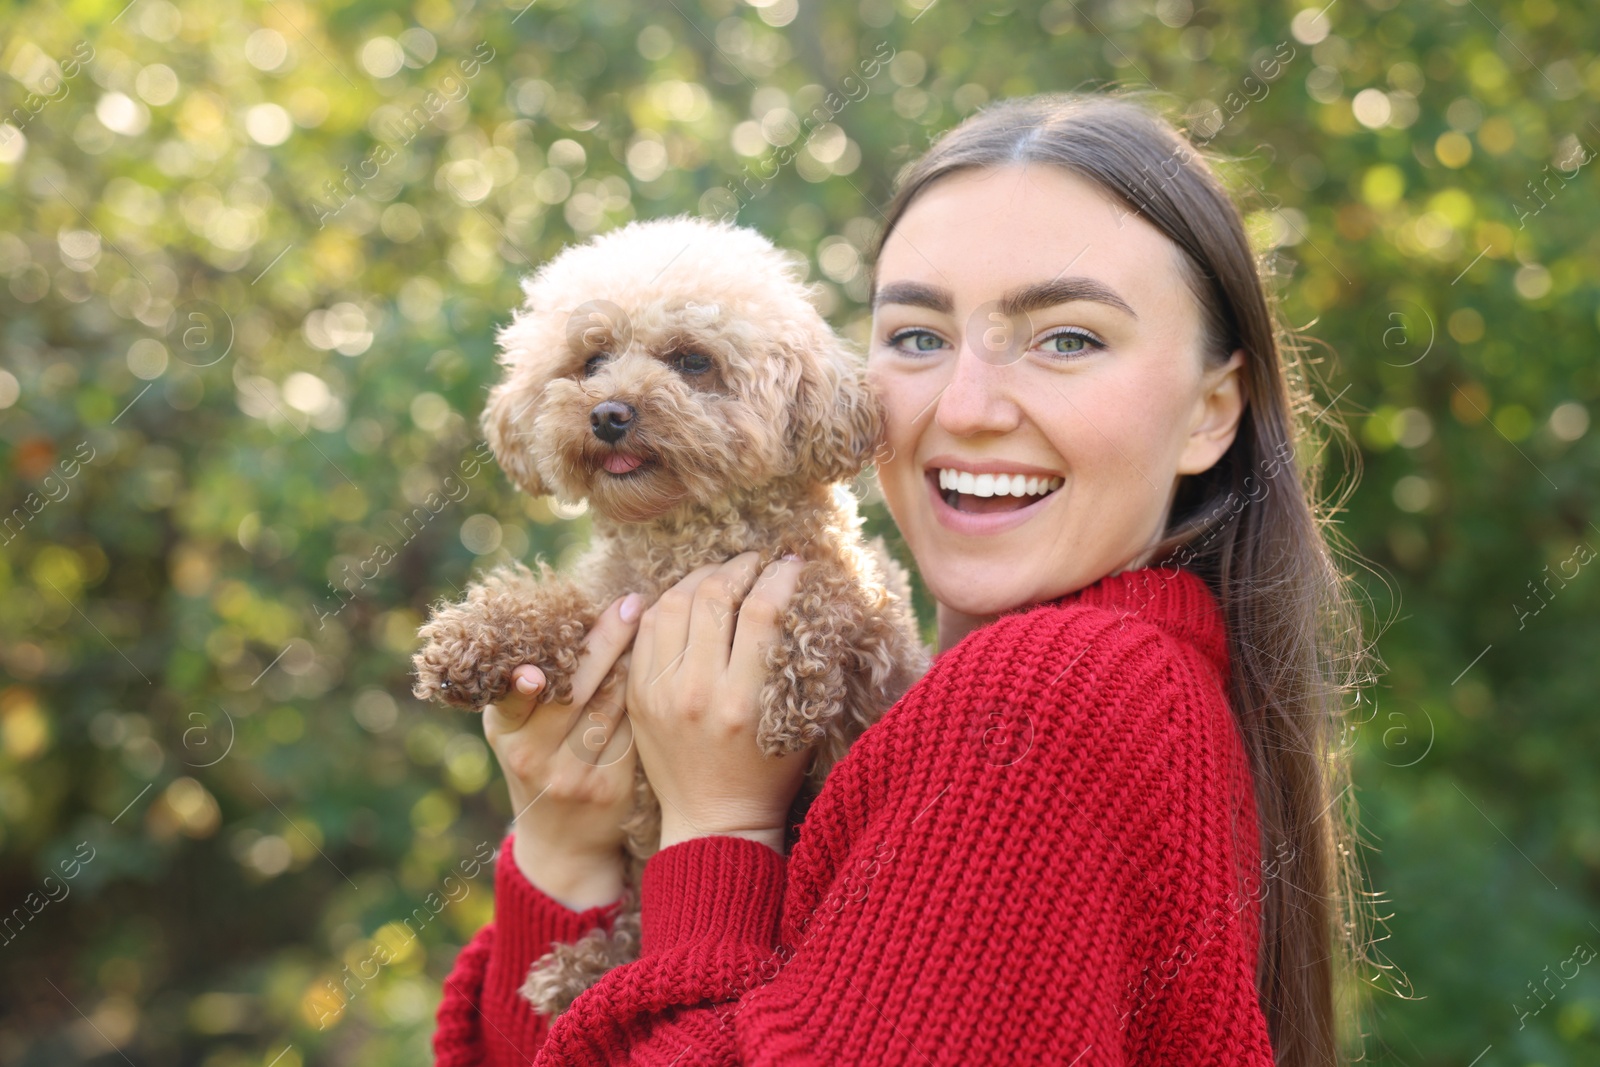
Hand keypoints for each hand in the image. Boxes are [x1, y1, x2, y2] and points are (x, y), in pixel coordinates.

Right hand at [481, 594, 640, 909]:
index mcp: (505, 731)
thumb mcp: (517, 730)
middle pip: (575, 691)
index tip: (545, 654)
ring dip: (635, 662)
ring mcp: (573, 776)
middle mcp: (533, 756)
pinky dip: (649, 697)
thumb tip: (564, 616)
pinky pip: (634, 729)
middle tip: (631, 604)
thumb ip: (528, 688)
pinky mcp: (611, 788)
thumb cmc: (539, 761)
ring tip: (657, 622)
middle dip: (605, 642)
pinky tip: (668, 669)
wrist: (560, 842)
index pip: (518, 695)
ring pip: (612, 705)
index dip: (528, 680)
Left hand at [626, 552, 810, 854]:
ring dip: (701, 578)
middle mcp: (698, 692)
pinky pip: (647, 628)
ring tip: (722, 575)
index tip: (791, 565)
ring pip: (674, 603)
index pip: (762, 612)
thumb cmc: (768, 772)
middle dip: (740, 567)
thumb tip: (806, 595)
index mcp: (744, 700)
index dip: (779, 577)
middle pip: (714, 596)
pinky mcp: (639, 694)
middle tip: (755, 563)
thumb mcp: (798, 720)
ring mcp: (661, 692)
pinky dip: (668, 603)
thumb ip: (799, 660)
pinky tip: (688, 599)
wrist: (714, 821)